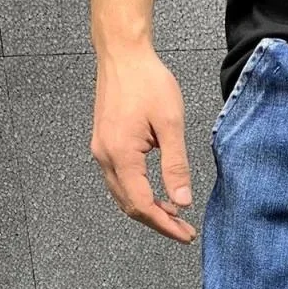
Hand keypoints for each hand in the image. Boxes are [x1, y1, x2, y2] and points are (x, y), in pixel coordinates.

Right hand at [90, 43, 196, 243]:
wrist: (122, 53)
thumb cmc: (147, 81)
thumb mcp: (170, 124)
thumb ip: (176, 166)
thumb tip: (183, 201)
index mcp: (120, 154)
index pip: (142, 205)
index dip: (164, 225)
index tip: (185, 234)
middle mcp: (105, 156)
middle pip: (130, 206)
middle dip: (158, 223)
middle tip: (185, 231)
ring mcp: (101, 150)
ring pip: (123, 195)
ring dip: (148, 210)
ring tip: (175, 216)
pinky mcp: (105, 144)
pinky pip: (120, 180)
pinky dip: (139, 194)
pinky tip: (159, 195)